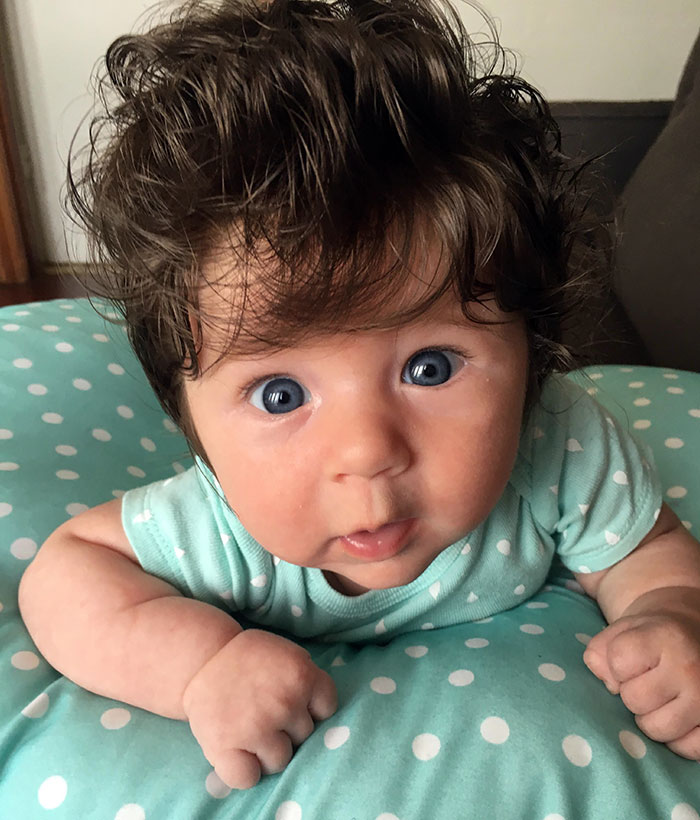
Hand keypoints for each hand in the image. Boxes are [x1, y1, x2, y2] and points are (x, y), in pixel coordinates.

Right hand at [182, 629, 337, 788]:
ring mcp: (257, 727)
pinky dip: (244, 772)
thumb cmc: (249, 658)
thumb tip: (321, 713)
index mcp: (302, 675)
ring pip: (280, 761)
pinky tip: (238, 752)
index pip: (326, 709)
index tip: (294, 702)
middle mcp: (285, 703)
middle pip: (304, 737)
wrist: (203, 659)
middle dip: (288, 728)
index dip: (310, 708)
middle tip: (265, 712)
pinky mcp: (226, 748)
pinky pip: (248, 778)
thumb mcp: (287, 654)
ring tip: (250, 729)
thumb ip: (308, 678)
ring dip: (267, 751)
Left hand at [583, 587, 699, 759]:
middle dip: (631, 693)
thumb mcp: (620, 632)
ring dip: (650, 718)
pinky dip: (676, 740)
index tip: (630, 659)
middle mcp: (690, 668)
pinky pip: (687, 749)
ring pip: (657, 729)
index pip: (619, 661)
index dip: (616, 664)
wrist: (690, 638)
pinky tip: (676, 717)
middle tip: (645, 681)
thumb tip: (610, 688)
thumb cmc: (649, 638)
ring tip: (659, 699)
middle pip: (635, 700)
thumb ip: (599, 654)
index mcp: (665, 637)